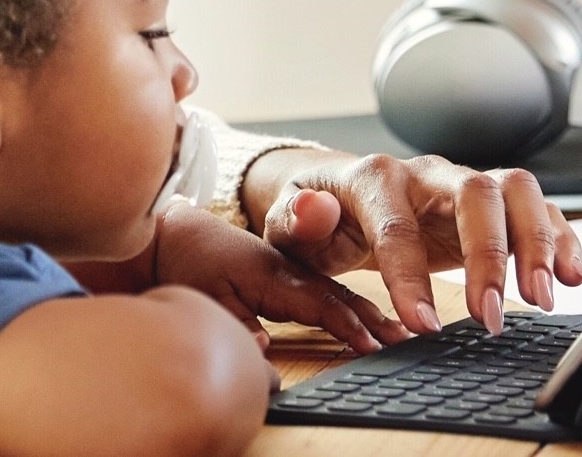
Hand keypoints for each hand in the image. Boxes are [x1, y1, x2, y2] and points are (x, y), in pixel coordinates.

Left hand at [137, 202, 404, 354]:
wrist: (171, 230)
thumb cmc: (185, 261)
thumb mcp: (203, 298)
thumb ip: (236, 326)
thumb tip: (263, 352)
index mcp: (272, 271)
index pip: (320, 301)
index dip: (349, 326)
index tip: (376, 346)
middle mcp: (288, 267)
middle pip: (340, 295)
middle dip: (377, 318)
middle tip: (410, 339)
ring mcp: (290, 267)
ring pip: (338, 291)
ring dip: (372, 311)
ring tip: (403, 331)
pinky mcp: (286, 271)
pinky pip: (328, 288)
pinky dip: (353, 304)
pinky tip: (370, 317)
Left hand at [247, 149, 581, 337]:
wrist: (337, 196)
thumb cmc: (316, 216)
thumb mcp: (289, 222)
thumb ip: (296, 219)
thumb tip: (316, 210)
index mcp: (375, 179)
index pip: (398, 224)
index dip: (411, 275)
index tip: (424, 324)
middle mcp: (428, 174)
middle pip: (476, 192)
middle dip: (491, 254)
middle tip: (493, 315)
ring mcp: (463, 185)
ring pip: (515, 191)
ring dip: (536, 242)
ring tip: (543, 298)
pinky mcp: (490, 205)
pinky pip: (536, 208)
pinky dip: (561, 239)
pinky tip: (572, 276)